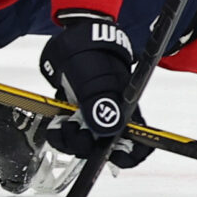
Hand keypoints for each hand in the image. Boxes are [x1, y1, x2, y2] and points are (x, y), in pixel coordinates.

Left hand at [37, 14, 143, 163]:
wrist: (71, 40)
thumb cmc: (91, 55)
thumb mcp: (95, 77)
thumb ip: (100, 103)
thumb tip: (108, 131)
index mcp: (127, 111)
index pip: (140, 144)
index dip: (130, 156)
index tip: (110, 154)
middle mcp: (112, 119)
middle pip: (105, 149)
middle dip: (86, 146)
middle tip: (73, 128)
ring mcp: (92, 118)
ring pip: (83, 145)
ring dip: (69, 141)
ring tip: (61, 124)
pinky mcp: (75, 116)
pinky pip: (68, 135)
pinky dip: (60, 134)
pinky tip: (56, 122)